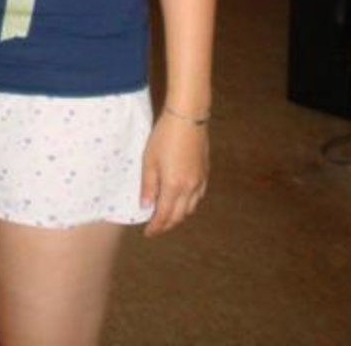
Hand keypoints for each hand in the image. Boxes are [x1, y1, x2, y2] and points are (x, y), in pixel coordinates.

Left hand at [140, 110, 208, 236]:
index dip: (156, 227)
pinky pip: (198, 196)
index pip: (164, 216)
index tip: (148, 233)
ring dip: (179, 215)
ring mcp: (200, 181)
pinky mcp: (205, 172)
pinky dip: (189, 204)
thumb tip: (146, 205)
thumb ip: (148, 185)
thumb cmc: (164, 136)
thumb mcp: (149, 160)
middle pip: (179, 216)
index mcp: (173, 187)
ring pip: (190, 208)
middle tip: (156, 226)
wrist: (188, 117)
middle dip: (167, 224)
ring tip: (167, 214)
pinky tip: (183, 199)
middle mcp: (190, 188)